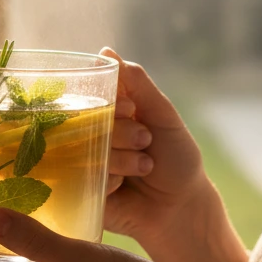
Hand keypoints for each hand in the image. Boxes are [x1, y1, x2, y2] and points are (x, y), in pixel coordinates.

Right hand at [101, 48, 247, 261]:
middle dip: (119, 129)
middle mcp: (93, 135)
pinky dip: (108, 177)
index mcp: (111, 114)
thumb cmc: (177, 162)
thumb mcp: (163, 117)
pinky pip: (83, 175)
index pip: (93, 93)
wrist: (181, 210)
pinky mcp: (79, 190)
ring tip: (144, 166)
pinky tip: (125, 186)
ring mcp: (84, 163)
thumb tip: (106, 51)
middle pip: (85, 120)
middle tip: (145, 139)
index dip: (111, 100)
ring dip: (119, 155)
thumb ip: (138, 84)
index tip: (131, 109)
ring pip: (84, 147)